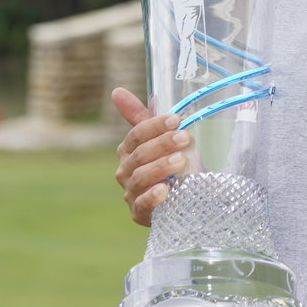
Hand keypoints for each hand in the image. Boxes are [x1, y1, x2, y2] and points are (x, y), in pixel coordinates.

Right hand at [111, 87, 192, 226]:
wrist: (190, 198)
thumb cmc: (176, 164)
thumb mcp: (165, 139)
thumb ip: (144, 118)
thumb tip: (117, 92)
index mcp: (129, 150)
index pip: (136, 134)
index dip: (155, 126)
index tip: (176, 120)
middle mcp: (125, 170)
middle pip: (139, 154)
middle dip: (163, 144)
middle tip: (184, 138)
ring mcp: (131, 193)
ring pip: (140, 178)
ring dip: (161, 167)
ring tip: (180, 160)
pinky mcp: (139, 213)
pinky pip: (142, 205)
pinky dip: (152, 197)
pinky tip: (165, 190)